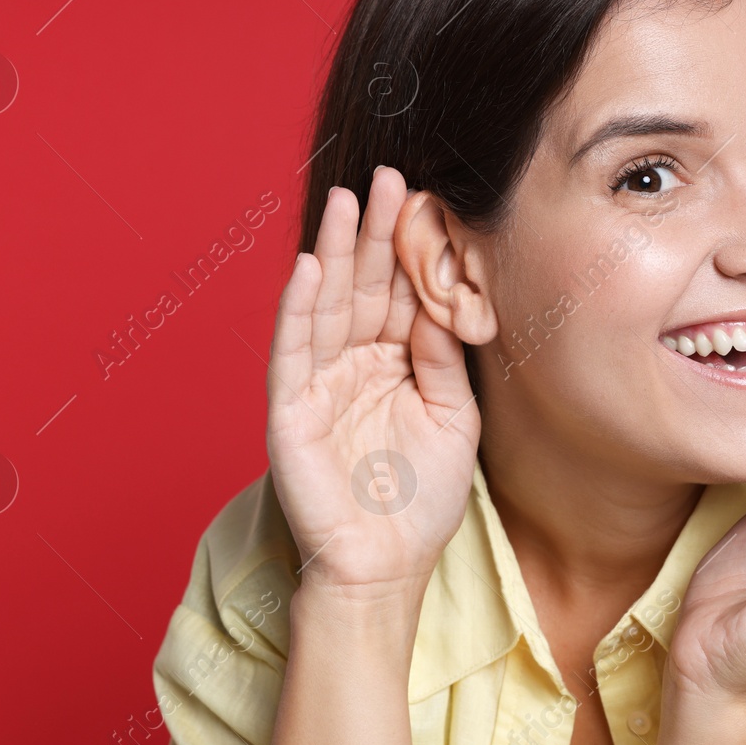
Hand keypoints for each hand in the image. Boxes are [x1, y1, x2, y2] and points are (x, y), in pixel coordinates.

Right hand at [265, 166, 480, 597]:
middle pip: (362, 285)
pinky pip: (293, 350)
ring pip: (326, 303)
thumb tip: (439, 299)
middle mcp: (353, 363)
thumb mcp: (454, 420)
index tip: (423, 196)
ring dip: (334, 252)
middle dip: (373, 232)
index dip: (408, 248)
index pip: (399, 292)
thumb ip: (445, 359)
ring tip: (345, 201)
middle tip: (386, 178)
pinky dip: (299, 308)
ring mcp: (319, 383)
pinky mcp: (291, 409)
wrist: (385, 567)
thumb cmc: (419, 501)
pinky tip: (312, 267)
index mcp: (393, 362)